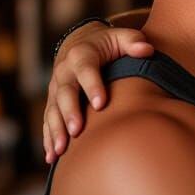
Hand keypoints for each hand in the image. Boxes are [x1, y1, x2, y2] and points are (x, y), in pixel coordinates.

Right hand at [43, 22, 153, 161]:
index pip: (86, 70)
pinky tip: (52, 157)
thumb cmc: (108, 45)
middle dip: (69, 112)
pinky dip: (48, 138)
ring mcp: (55, 89)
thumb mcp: (121, 37)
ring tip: (61, 150)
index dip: (92, 86)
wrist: (79, 45)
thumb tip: (147, 49)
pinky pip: (48, 121)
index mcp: (82, 56)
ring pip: (52, 110)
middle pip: (65, 93)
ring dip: (56, 130)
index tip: (101, 104)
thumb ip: (134, 42)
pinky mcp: (52, 103)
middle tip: (77, 130)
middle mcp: (64, 72)